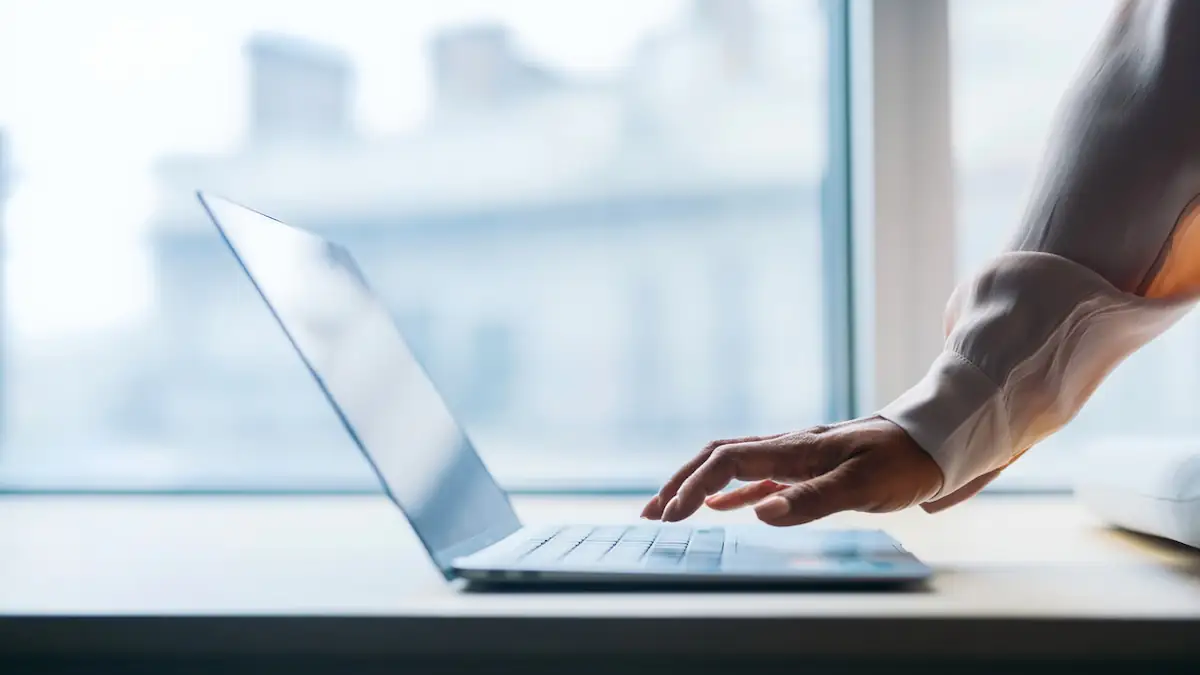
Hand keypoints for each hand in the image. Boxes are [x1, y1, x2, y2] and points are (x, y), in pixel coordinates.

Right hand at [640, 416, 944, 525]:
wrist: (934, 440)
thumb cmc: (903, 462)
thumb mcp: (862, 486)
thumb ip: (811, 500)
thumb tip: (759, 513)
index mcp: (794, 449)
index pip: (727, 461)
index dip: (694, 487)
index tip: (672, 517)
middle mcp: (787, 448)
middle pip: (717, 457)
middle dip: (680, 483)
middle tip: (651, 514)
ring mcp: (796, 457)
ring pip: (732, 465)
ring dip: (698, 486)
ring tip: (670, 511)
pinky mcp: (808, 468)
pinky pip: (757, 476)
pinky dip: (730, 491)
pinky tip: (722, 508)